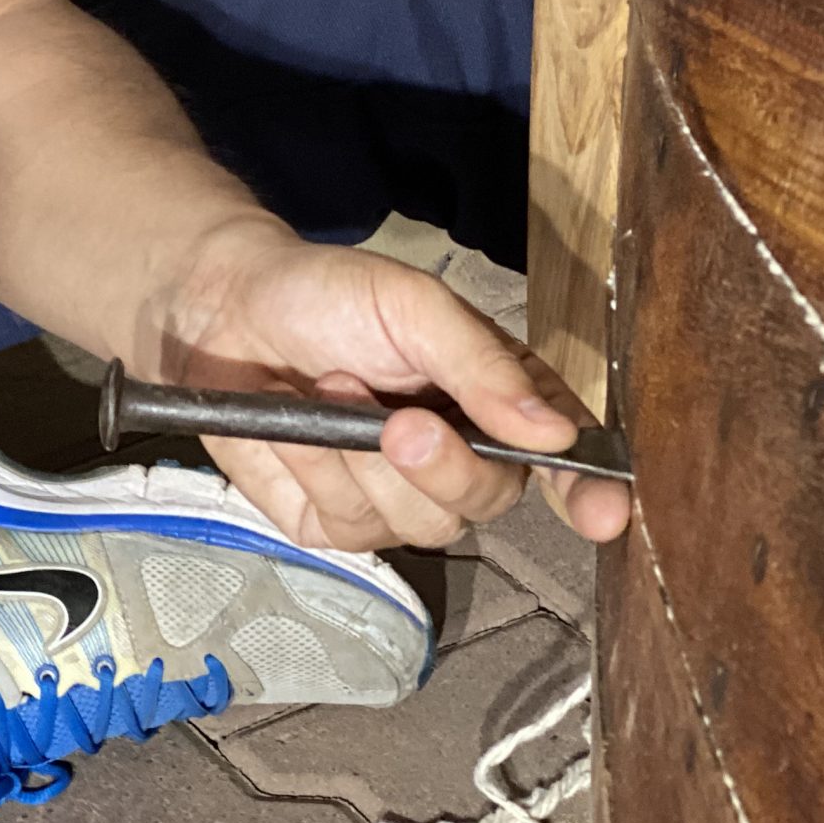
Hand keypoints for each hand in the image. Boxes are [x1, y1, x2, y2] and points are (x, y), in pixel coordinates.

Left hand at [145, 223, 632, 552]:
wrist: (224, 307)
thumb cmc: (326, 295)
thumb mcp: (410, 305)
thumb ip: (481, 365)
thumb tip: (552, 432)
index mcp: (497, 400)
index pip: (565, 458)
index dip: (591, 490)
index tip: (599, 512)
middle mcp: (457, 457)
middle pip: (487, 502)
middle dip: (442, 465)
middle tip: (398, 418)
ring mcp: (393, 497)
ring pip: (418, 526)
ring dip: (362, 459)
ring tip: (330, 390)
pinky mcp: (331, 521)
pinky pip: (346, 527)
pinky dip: (314, 472)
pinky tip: (298, 429)